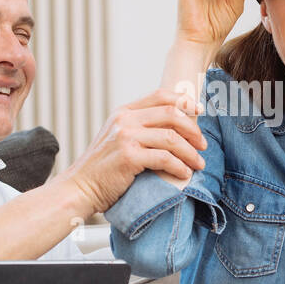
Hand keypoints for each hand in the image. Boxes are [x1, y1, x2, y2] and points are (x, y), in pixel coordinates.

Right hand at [60, 88, 207, 214]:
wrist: (80, 187)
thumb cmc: (103, 168)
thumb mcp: (118, 138)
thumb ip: (138, 127)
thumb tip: (174, 126)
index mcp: (123, 112)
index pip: (160, 96)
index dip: (184, 101)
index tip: (200, 111)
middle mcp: (124, 120)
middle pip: (171, 114)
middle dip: (193, 129)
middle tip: (203, 145)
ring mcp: (126, 137)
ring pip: (171, 138)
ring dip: (190, 152)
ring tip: (199, 163)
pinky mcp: (128, 157)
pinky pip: (165, 158)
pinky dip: (179, 166)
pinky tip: (184, 174)